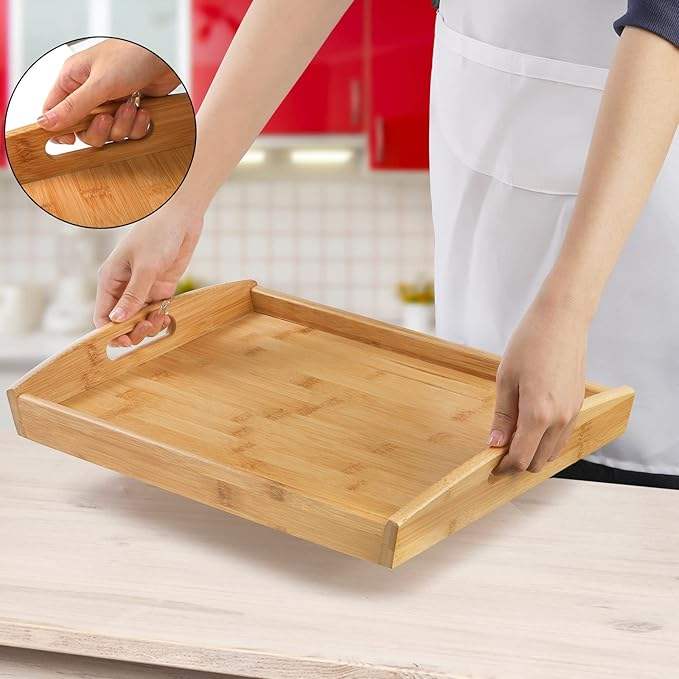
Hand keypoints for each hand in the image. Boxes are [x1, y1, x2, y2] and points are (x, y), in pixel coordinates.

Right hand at [39, 38, 179, 145]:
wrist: (166, 58)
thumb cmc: (131, 57)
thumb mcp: (99, 84)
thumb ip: (73, 107)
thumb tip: (44, 123)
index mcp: (73, 80)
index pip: (55, 111)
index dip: (60, 128)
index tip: (70, 140)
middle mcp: (90, 93)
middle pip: (84, 130)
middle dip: (100, 129)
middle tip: (109, 117)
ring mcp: (111, 104)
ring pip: (110, 134)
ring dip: (123, 125)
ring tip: (132, 105)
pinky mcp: (131, 112)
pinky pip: (130, 132)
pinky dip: (138, 125)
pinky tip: (144, 111)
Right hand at [94, 204, 202, 346]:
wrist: (182, 219)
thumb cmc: (158, 235)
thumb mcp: (145, 267)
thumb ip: (133, 295)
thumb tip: (117, 321)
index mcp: (110, 280)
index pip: (103, 315)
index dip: (110, 332)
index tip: (125, 341)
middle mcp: (124, 287)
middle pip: (122, 321)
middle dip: (133, 330)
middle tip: (148, 327)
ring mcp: (143, 288)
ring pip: (140, 319)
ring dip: (149, 325)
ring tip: (160, 319)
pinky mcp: (160, 288)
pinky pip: (157, 311)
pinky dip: (161, 318)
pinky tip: (166, 316)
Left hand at [489, 294, 588, 474]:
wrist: (562, 321)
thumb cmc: (530, 344)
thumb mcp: (506, 379)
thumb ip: (502, 416)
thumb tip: (495, 444)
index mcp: (538, 414)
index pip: (522, 458)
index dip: (505, 466)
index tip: (492, 464)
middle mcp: (560, 419)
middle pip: (539, 461)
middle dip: (519, 462)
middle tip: (500, 450)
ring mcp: (573, 413)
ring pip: (553, 452)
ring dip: (534, 452)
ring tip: (514, 437)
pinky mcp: (579, 405)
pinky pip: (563, 436)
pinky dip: (547, 440)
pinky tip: (531, 426)